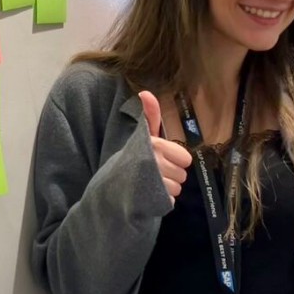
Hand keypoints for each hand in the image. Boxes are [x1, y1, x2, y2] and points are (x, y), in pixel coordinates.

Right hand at [139, 90, 191, 204]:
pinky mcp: (152, 200)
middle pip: (183, 174)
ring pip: (178, 188)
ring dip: (167, 189)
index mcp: (155, 144)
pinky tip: (149, 196)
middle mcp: (155, 161)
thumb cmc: (130, 159)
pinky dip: (162, 201)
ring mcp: (153, 182)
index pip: (185, 158)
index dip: (175, 160)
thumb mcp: (142, 137)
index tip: (160, 159)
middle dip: (171, 175)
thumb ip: (150, 116)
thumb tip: (146, 92)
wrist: (109, 188)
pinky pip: (171, 201)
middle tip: (154, 173)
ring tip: (150, 185)